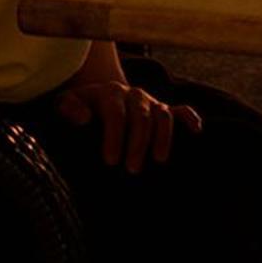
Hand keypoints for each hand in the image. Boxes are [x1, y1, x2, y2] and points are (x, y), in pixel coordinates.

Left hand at [55, 79, 202, 173]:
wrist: (98, 97)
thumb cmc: (79, 107)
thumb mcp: (65, 103)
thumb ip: (68, 108)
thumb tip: (84, 119)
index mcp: (110, 93)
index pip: (115, 114)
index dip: (115, 136)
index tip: (111, 161)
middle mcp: (133, 95)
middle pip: (141, 117)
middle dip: (138, 143)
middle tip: (133, 169)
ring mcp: (150, 102)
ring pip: (162, 114)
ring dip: (163, 137)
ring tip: (159, 160)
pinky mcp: (162, 109)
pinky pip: (181, 110)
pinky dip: (190, 118)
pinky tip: (196, 131)